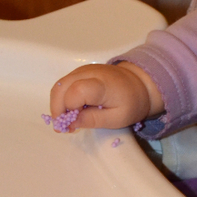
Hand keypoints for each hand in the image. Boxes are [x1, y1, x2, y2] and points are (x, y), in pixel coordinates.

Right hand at [49, 62, 163, 131]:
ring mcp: (84, 70)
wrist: (139, 85)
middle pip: (61, 87)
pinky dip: (63, 98)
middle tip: (63, 127)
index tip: (71, 124)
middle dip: (58, 108)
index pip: (77, 91)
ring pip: (60, 85)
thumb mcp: (117, 119)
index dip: (69, 108)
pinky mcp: (81, 71)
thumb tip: (70, 123)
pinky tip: (72, 110)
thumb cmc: (130, 103)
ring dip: (58, 104)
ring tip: (67, 120)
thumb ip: (94, 120)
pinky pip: (64, 84)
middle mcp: (90, 72)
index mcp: (103, 84)